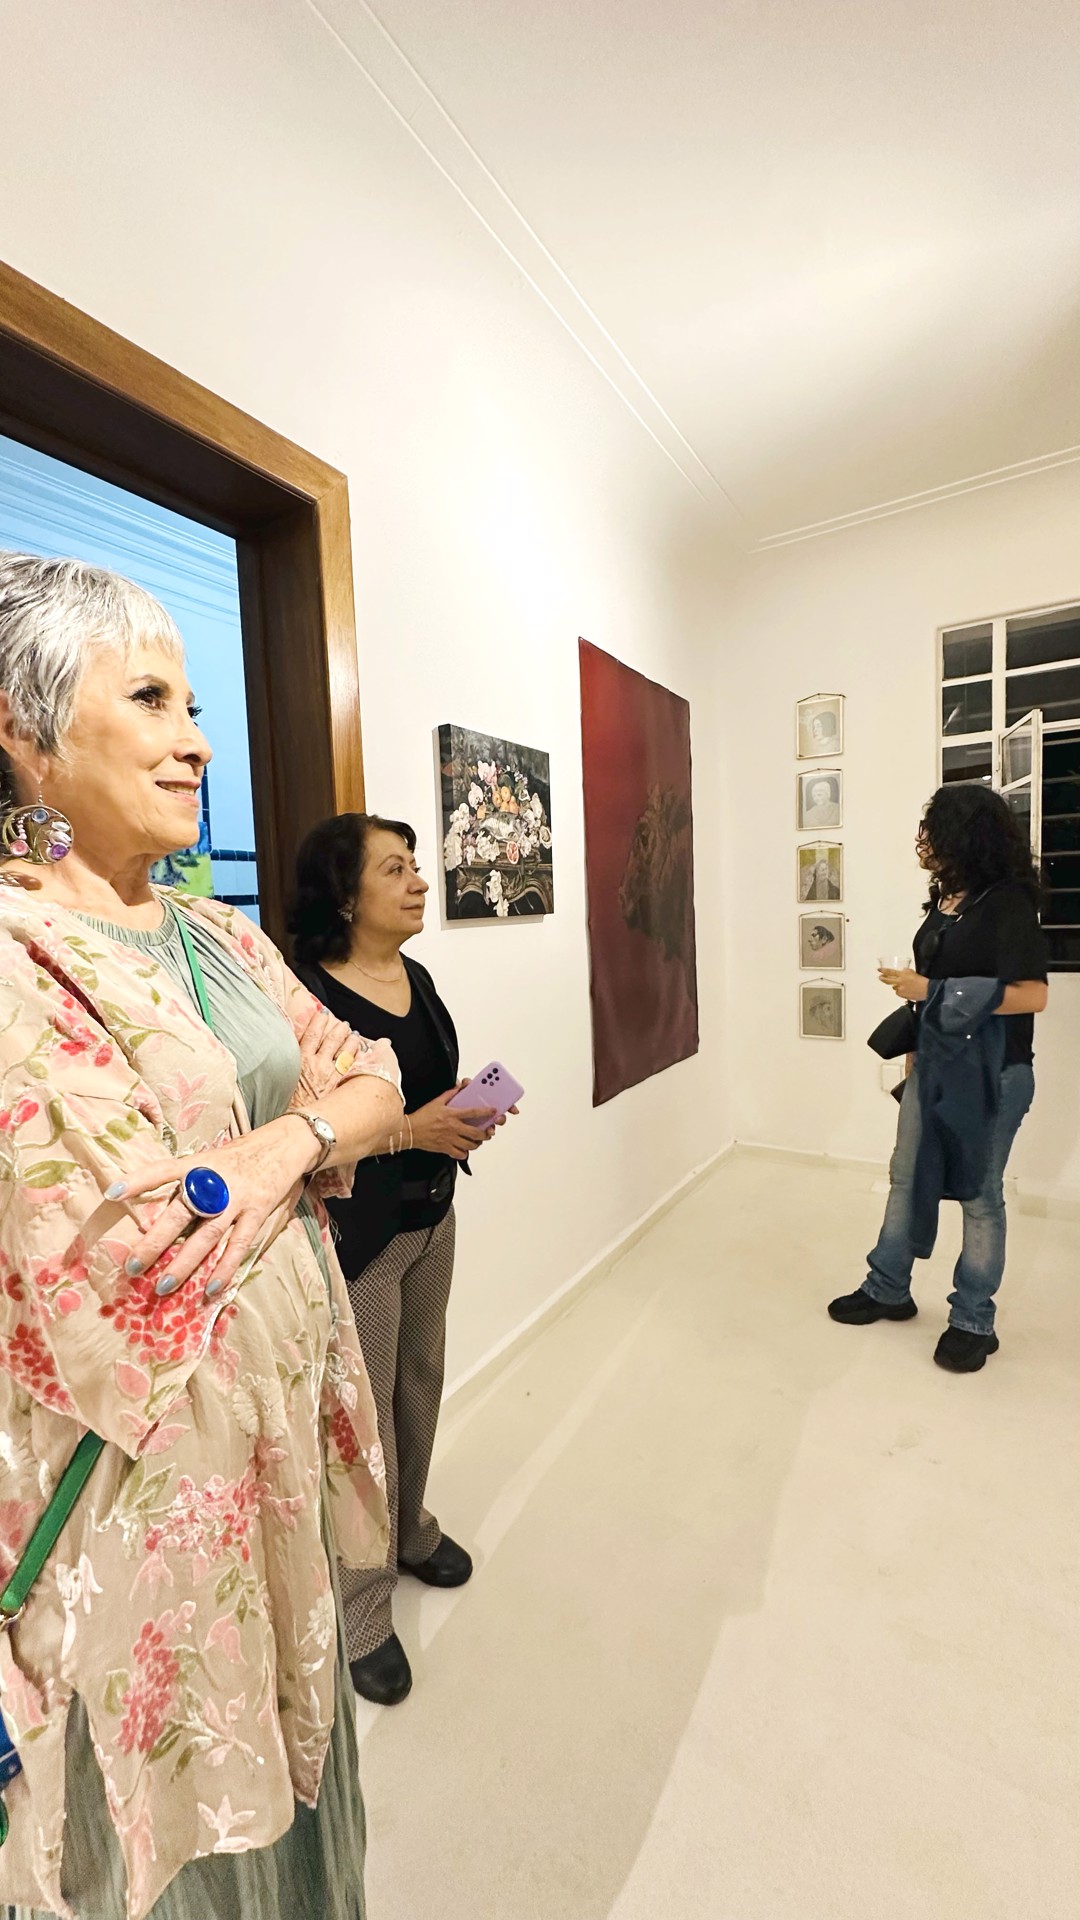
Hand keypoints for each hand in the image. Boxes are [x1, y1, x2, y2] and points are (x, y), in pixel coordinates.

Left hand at [106, 1116, 318, 1301]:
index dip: (138, 1180)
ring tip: (163, 1286)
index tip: (112, 1193)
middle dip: (155, 1241)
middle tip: (133, 1265)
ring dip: (184, 1263)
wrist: (285, 1143)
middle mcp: (214, 1182)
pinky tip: (211, 1289)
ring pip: (206, 1236)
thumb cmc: (241, 1154)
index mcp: (198, 1164)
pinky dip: (225, 1268)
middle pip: (180, 1213)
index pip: (163, 1170)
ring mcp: (237, 1199)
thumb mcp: (210, 1158)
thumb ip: (188, 1181)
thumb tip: (157, 1209)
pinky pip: (238, 1245)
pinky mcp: (257, 1212)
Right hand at [290, 1006, 359, 1107]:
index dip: (318, 1021)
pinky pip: (351, 1066)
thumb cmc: (287, 1103)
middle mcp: (316, 1063)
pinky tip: (361, 1052)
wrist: (297, 1122)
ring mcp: (329, 1073)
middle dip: (338, 1029)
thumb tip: (292, 1053)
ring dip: (350, 1040)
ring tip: (354, 1034)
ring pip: (344, 1051)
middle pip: (331, 1039)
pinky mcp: (338, 1084)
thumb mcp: (283, 1078)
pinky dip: (357, 1056)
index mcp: (300, 1059)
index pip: (311, 1033)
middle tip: (343, 1024)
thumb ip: (290, 1064)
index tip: (323, 1013)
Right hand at [409, 1086, 495, 1160]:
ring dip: (477, 1143)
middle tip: (487, 1132)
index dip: (486, 1112)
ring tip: (477, 1141)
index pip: (473, 1112)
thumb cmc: (422, 1116)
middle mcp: (453, 1128)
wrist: (409, 1131)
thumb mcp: (436, 1102)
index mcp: (452, 1115)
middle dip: (485, 1134)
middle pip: (476, 1133)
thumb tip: (459, 1088)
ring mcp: (450, 1140)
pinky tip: (464, 1149)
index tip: (493, 1111)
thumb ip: (450, 1095)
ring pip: (470, 1145)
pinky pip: (460, 1154)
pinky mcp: (445, 1149)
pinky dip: (465, 1153)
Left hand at [879, 968, 928, 1001]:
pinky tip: (907, 990)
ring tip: (906, 986)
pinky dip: (901, 991)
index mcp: (903, 975)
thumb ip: (905, 971)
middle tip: (881, 977)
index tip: (879, 970)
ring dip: (897, 986)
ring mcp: (900, 989)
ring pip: (894, 987)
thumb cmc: (921, 981)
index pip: (890, 972)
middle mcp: (900, 982)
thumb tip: (901, 971)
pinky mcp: (901, 995)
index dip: (884, 970)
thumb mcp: (912, 972)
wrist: (926, 990)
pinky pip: (898, 992)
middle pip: (888, 980)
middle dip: (883, 979)